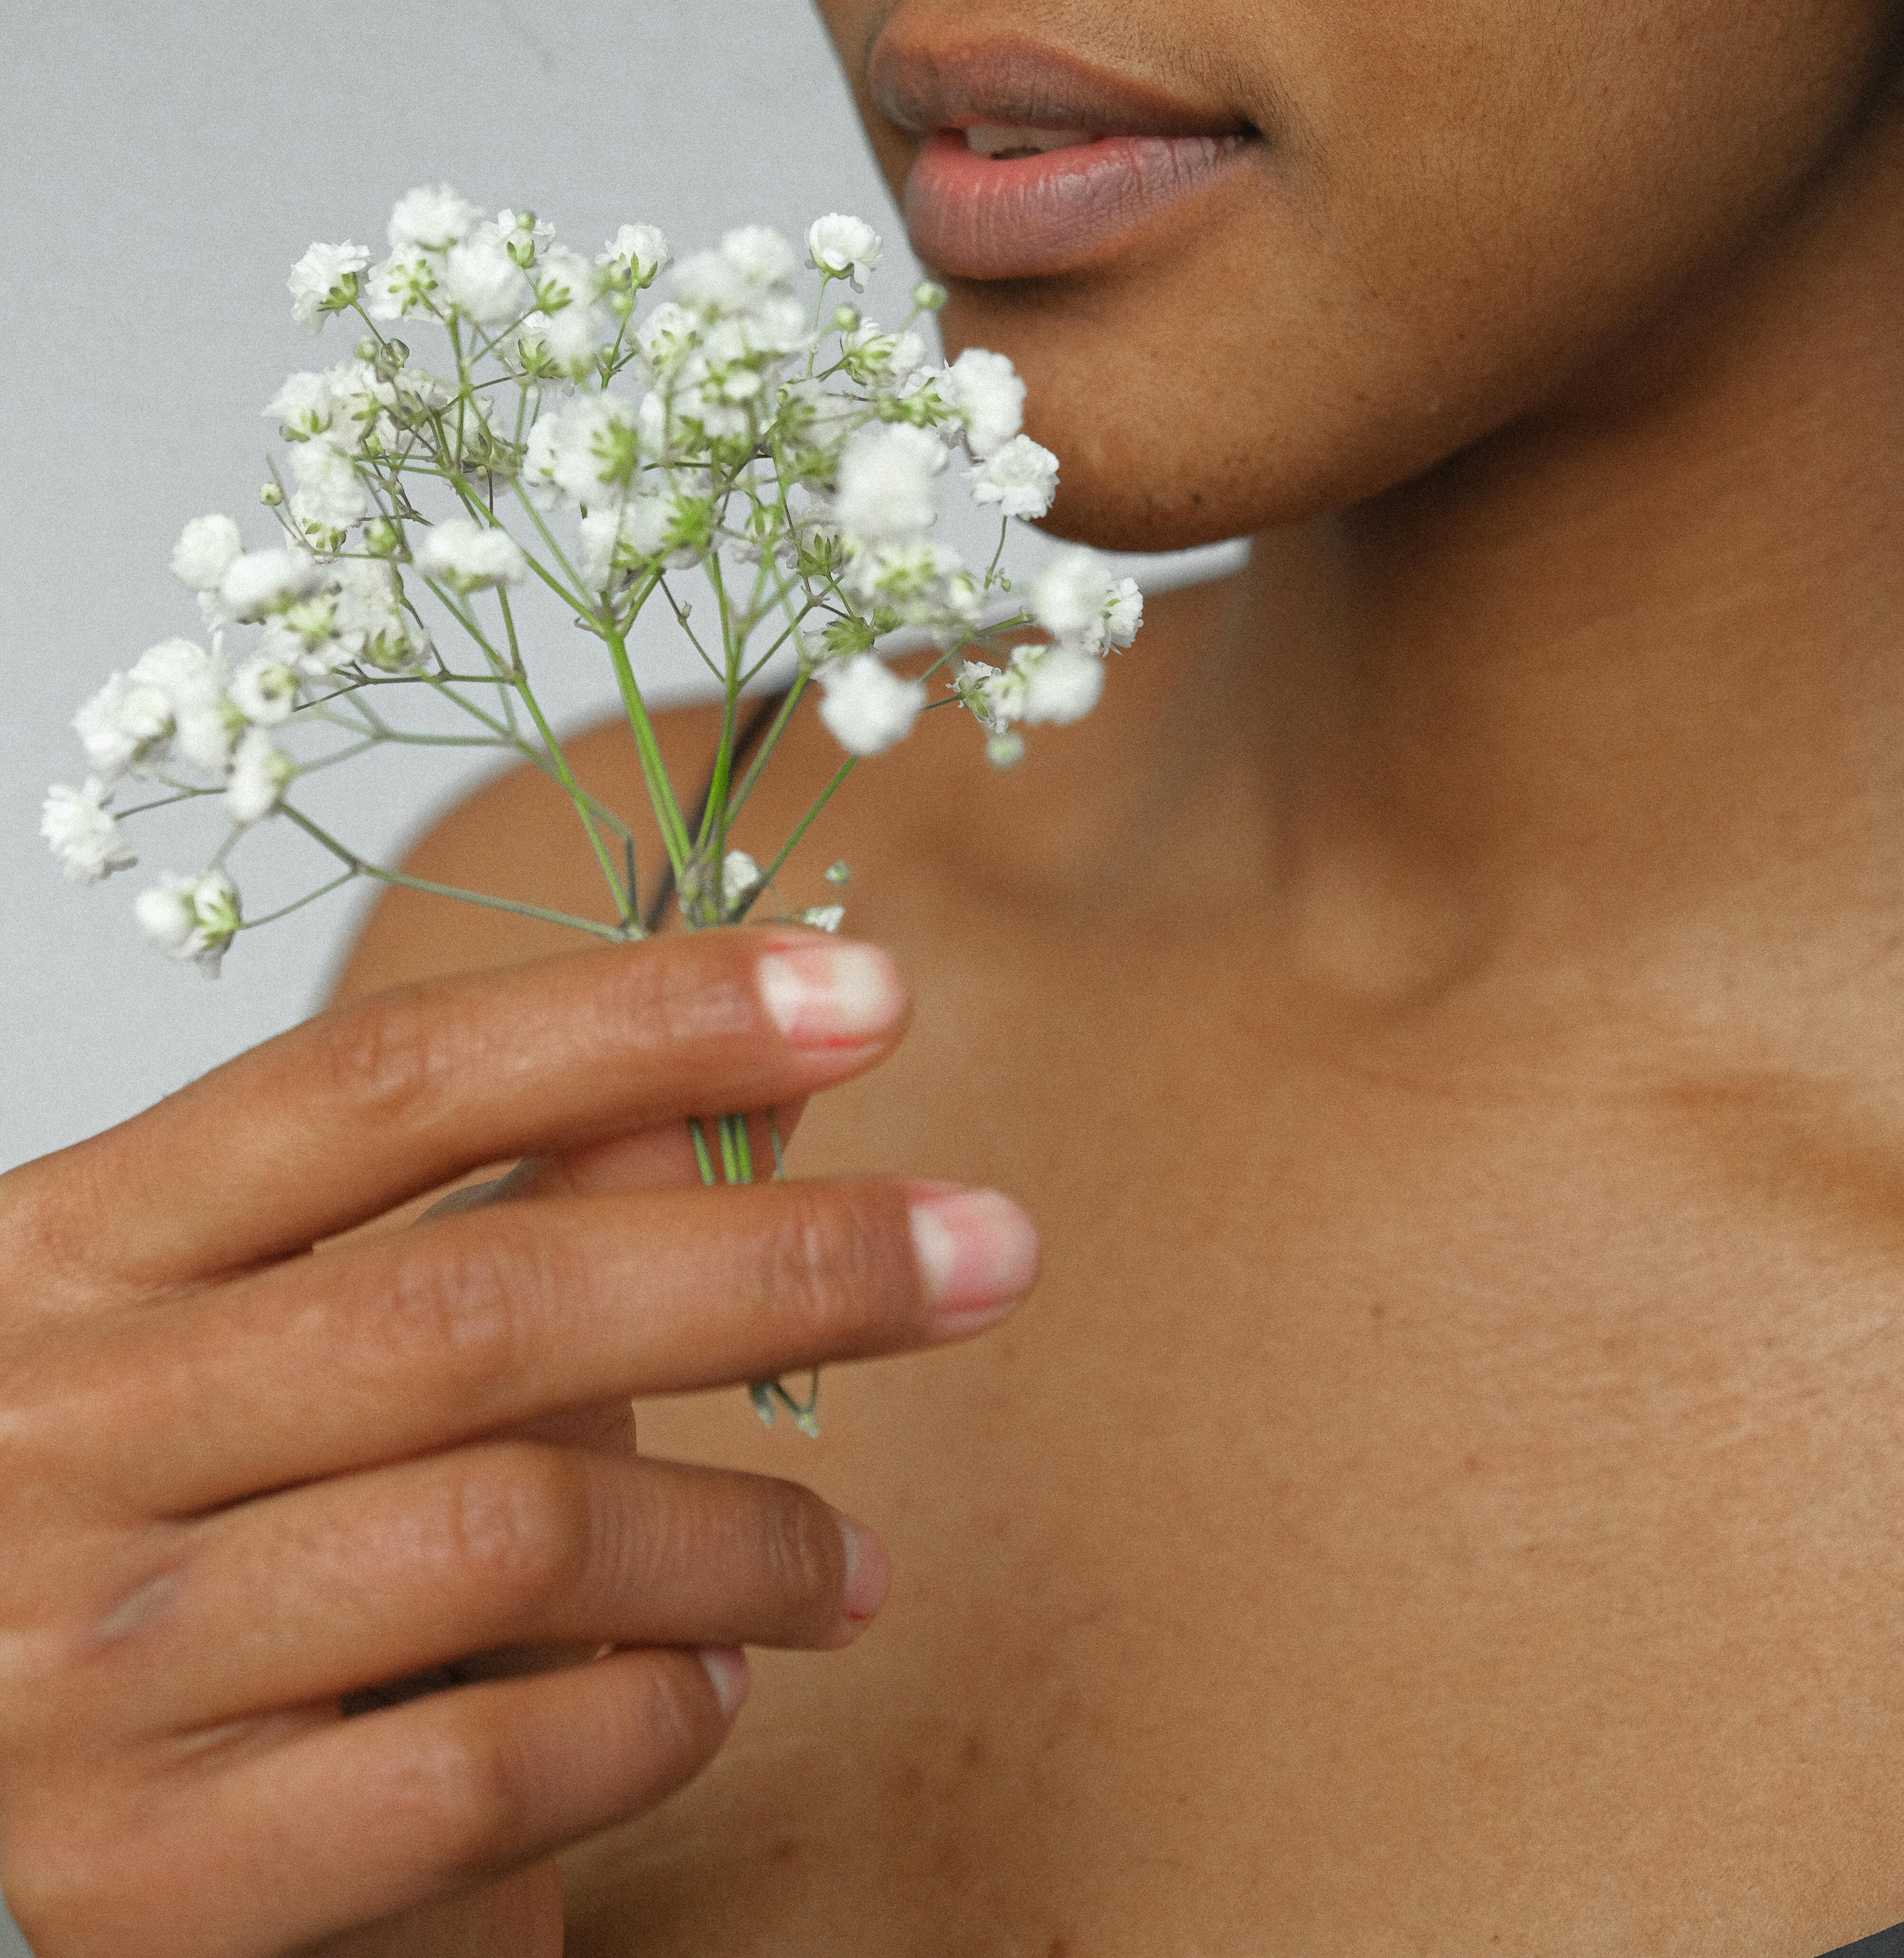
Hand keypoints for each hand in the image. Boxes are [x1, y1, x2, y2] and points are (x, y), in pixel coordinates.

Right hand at [0, 931, 1038, 1956]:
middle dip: (779, 1261)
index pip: (386, 1080)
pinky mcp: (152, 1879)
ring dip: (746, 1538)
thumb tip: (773, 1059)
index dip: (641, 1016)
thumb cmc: (238, 1526)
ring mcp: (82, 1669)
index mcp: (77, 1245)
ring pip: (507, 1536)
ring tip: (856, 1566)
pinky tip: (713, 1691)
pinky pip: (482, 1769)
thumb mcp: (336, 1328)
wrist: (37, 1805)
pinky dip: (651, 1719)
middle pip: (477, 1298)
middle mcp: (51, 1435)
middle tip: (991, 1249)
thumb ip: (532, 1192)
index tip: (866, 995)